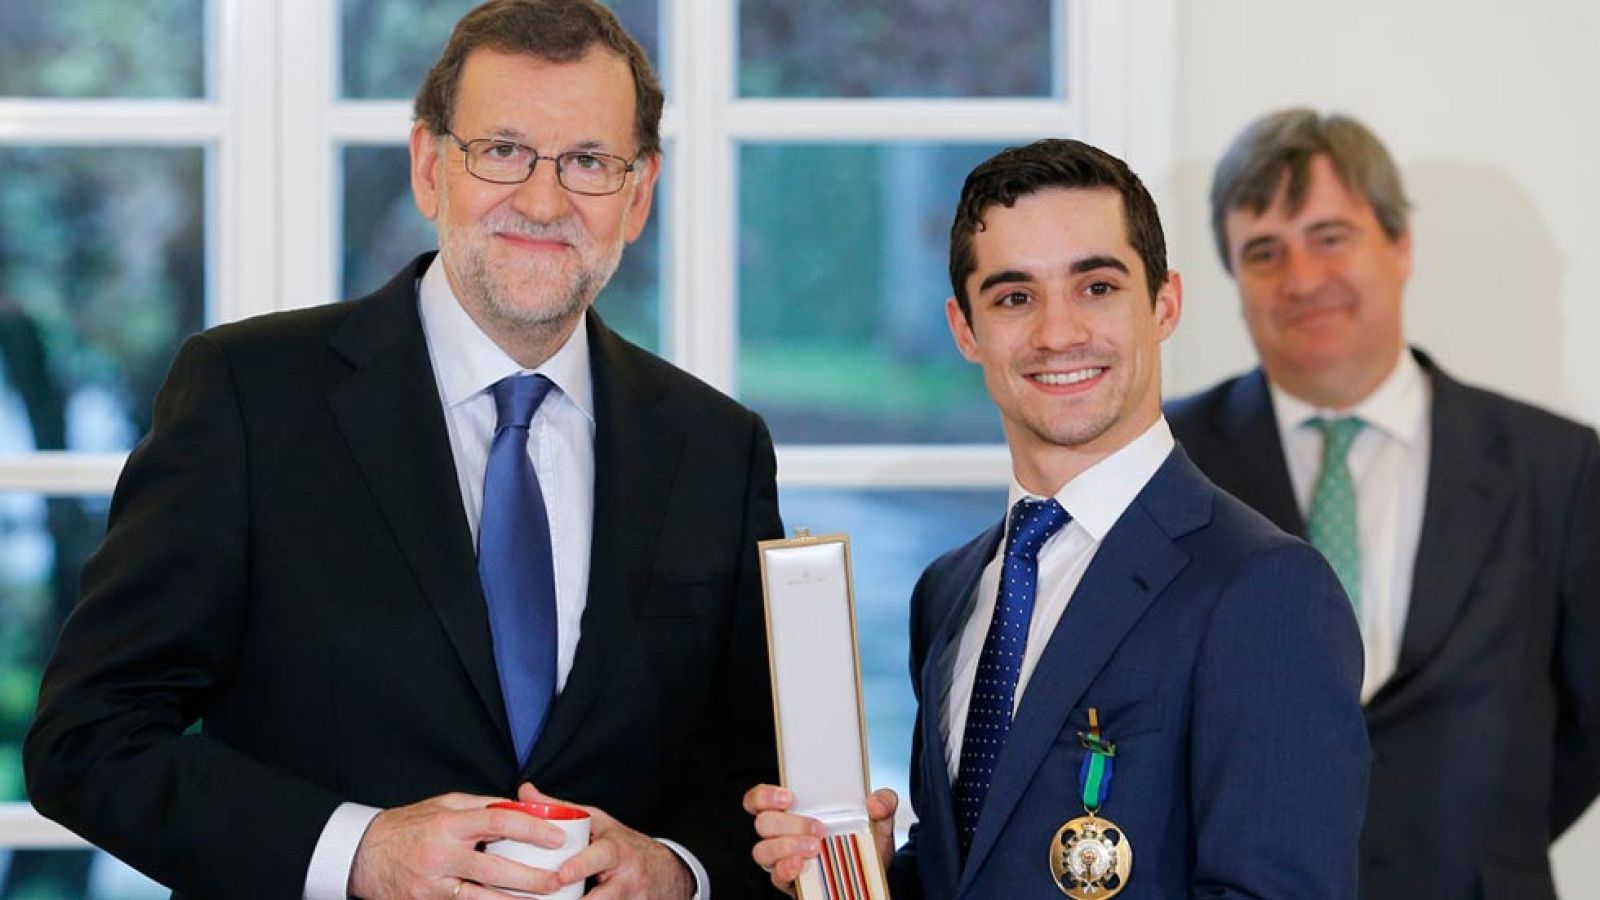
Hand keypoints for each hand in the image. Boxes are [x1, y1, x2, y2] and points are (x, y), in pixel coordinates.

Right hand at [348, 791, 568, 898]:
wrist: (361, 853)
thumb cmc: (408, 826)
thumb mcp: (443, 805)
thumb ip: (481, 807)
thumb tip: (520, 808)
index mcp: (450, 823)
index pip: (499, 822)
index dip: (532, 830)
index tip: (557, 838)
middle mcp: (442, 854)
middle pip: (495, 869)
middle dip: (531, 879)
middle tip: (558, 881)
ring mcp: (433, 884)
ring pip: (481, 899)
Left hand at [519, 783, 694, 899]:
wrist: (665, 872)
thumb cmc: (621, 844)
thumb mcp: (597, 823)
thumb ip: (560, 810)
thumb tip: (524, 793)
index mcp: (616, 850)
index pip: (601, 857)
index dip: (580, 867)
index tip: (561, 874)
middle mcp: (626, 877)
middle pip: (603, 896)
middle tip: (554, 897)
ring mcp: (629, 899)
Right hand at [743, 784, 897, 895]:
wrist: (874, 874)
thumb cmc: (863, 840)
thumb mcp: (878, 819)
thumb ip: (883, 803)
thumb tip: (875, 802)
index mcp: (795, 811)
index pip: (761, 799)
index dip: (764, 796)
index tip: (788, 797)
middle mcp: (783, 833)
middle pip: (763, 823)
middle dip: (788, 823)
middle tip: (818, 828)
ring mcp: (783, 859)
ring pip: (763, 850)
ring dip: (786, 846)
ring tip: (815, 847)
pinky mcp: (789, 882)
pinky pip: (776, 876)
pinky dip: (787, 869)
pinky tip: (802, 865)